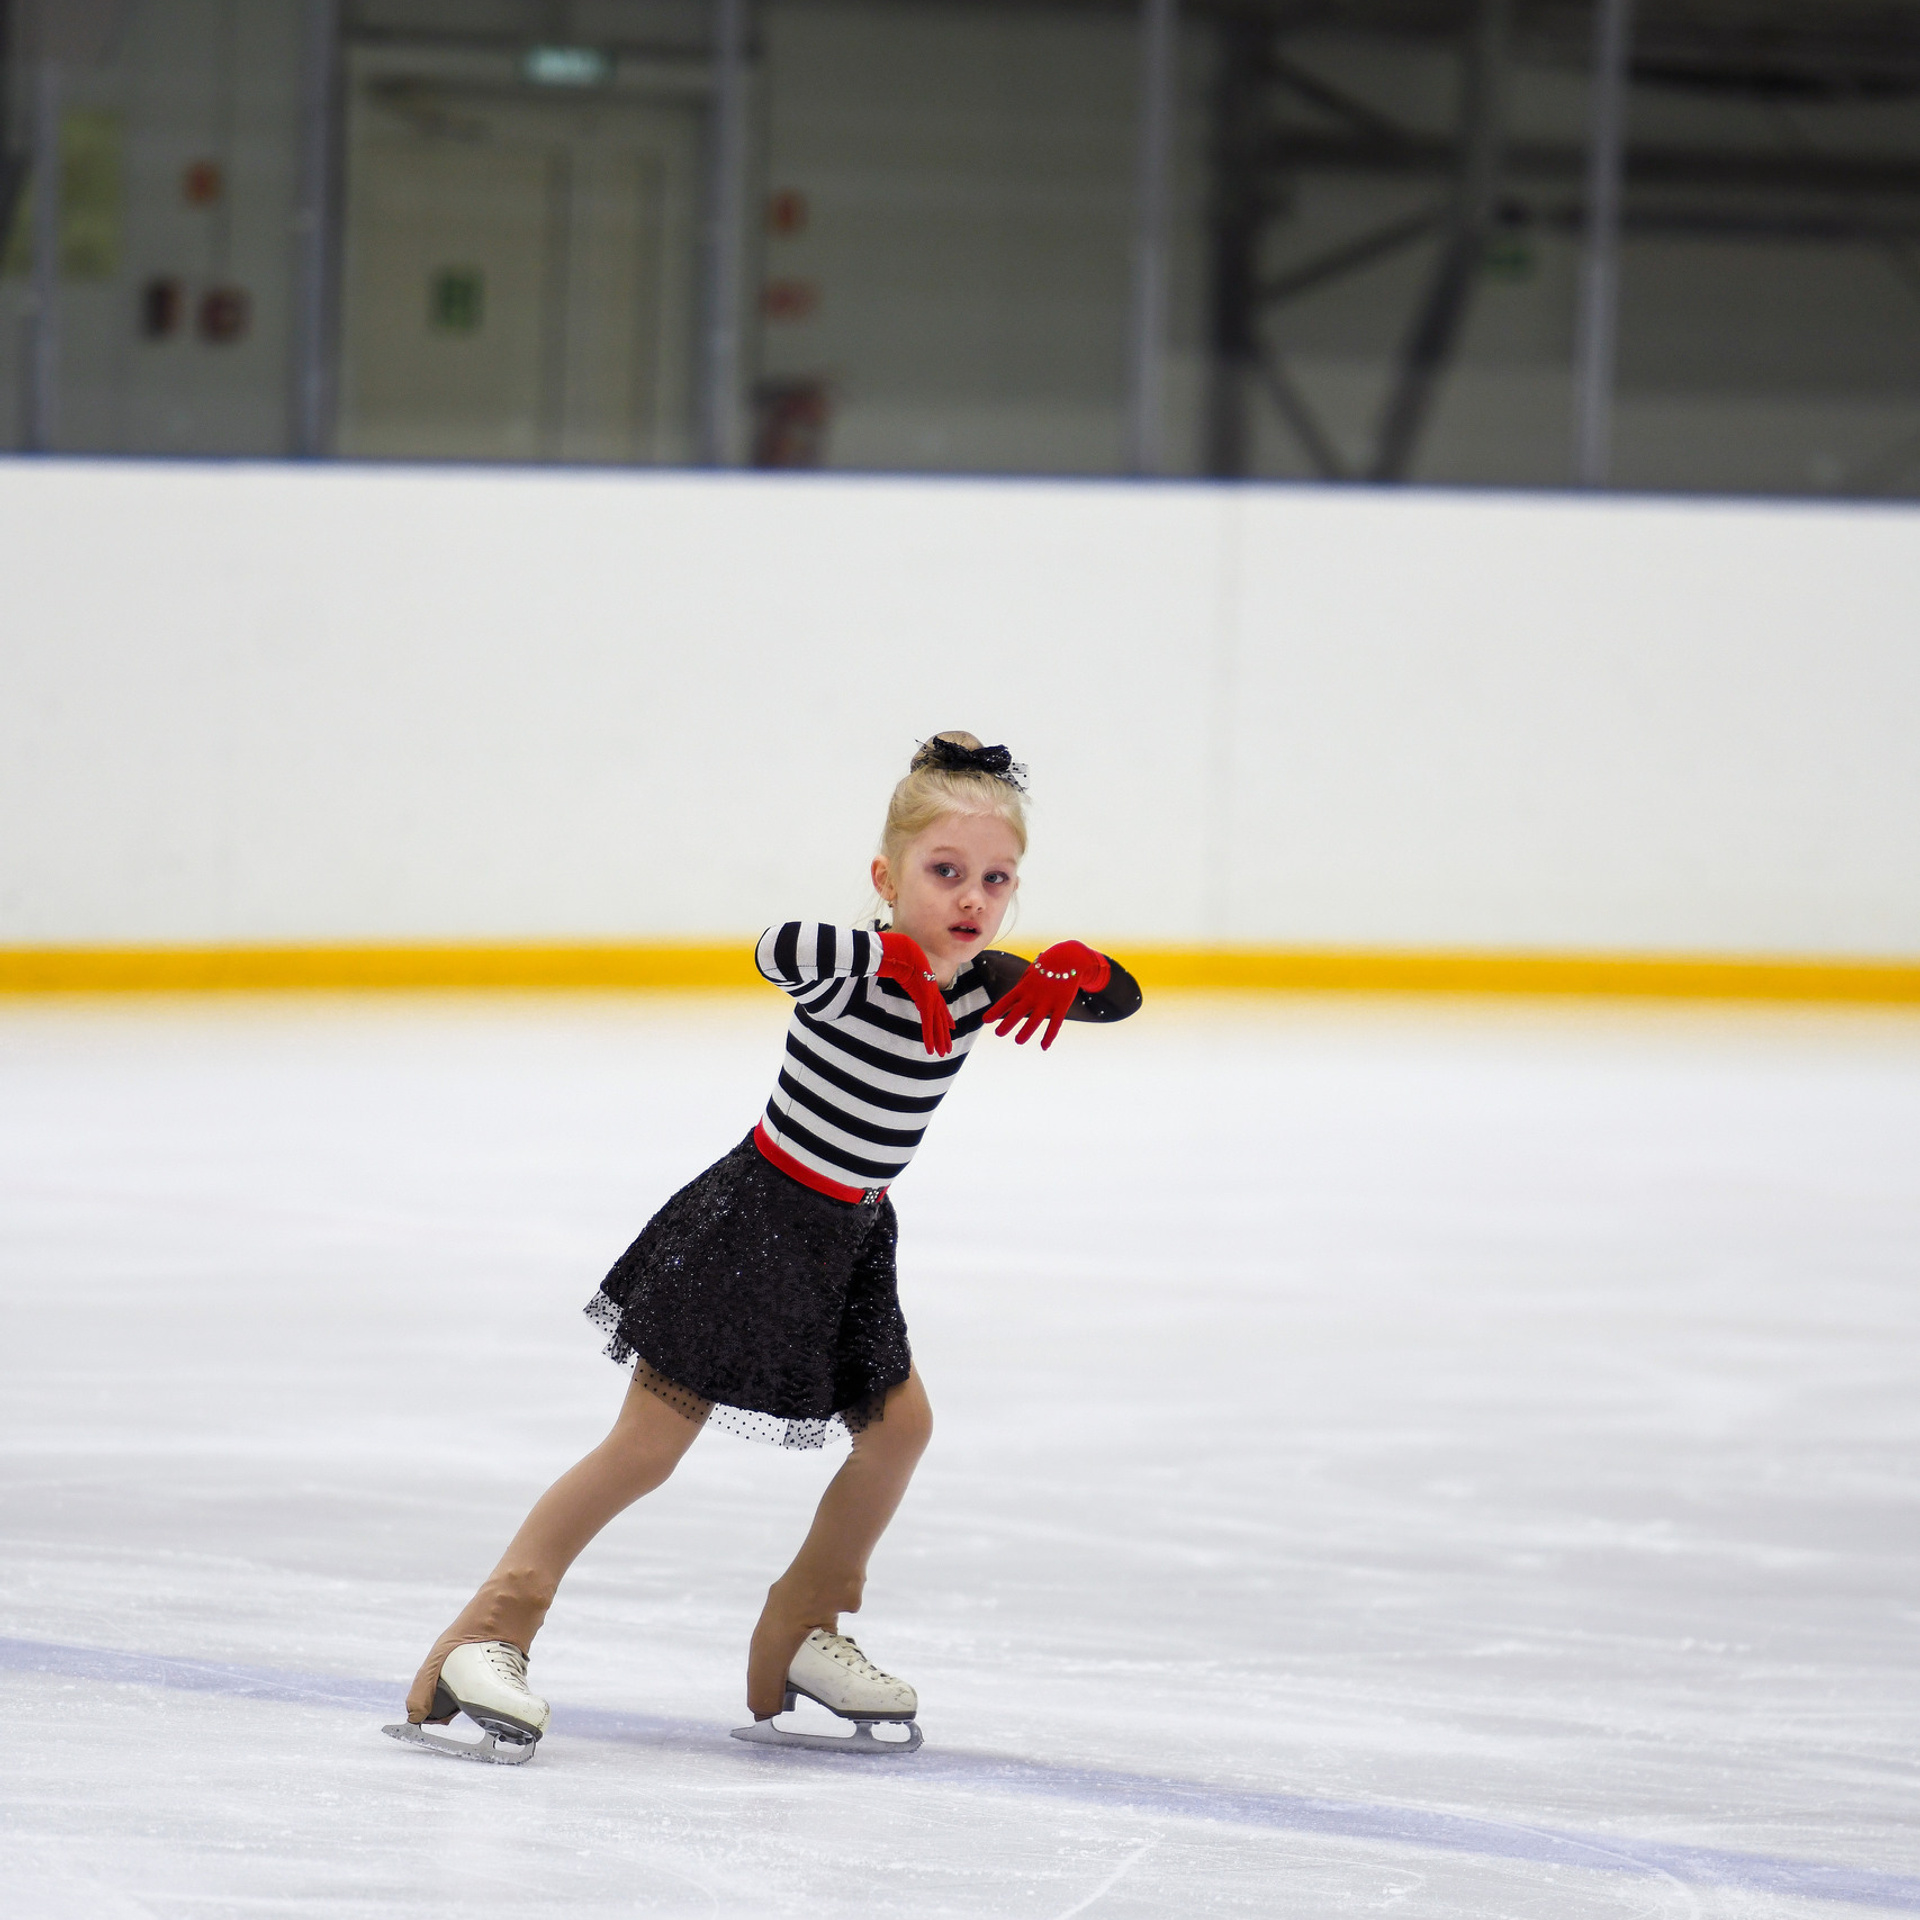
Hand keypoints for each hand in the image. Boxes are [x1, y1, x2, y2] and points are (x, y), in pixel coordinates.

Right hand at [877, 931, 953, 1055]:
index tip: (951, 1026)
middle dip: (944, 1033)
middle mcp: (931, 991)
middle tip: (948, 1047)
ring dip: (940, 1039)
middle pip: (940, 1016)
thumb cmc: (894, 952)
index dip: (945, 1017)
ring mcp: (929, 995)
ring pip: (937, 1023)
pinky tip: (931, 1049)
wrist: (897, 949)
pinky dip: (929, 1037)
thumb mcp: (899, 964)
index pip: (938, 1005)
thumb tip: (892, 968)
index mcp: (925, 984)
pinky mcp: (924, 1000)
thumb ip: (899, 970)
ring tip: (944, 1053)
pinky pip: (928, 1023)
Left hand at [985, 940, 1110, 1050]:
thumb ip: (1021, 989)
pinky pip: (1055, 1024)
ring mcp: (1048, 1001)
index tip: (985, 1020)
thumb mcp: (1029, 974)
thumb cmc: (1045, 967)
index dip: (996, 1011)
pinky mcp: (1062, 1005)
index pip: (1006, 1001)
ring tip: (1018, 1040)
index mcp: (1024, 987)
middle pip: (1017, 1012)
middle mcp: (1034, 995)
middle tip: (998, 1033)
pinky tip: (1043, 1046)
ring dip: (1025, 1032)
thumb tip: (1012, 1004)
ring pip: (1034, 1021)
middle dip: (1006, 1024)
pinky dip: (1049, 1036)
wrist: (1069, 958)